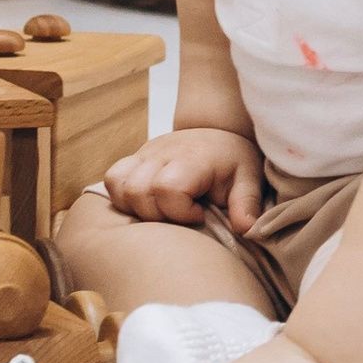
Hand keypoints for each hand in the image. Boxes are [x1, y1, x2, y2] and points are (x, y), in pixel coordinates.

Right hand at [104, 127, 263, 230]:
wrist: (217, 132)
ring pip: (119, 185)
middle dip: (157, 215)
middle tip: (181, 216)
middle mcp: (162, 153)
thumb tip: (247, 229)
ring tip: (165, 211)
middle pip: (138, 191)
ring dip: (137, 207)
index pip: (167, 188)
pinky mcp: (134, 159)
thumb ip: (246, 203)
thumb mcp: (249, 178)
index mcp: (192, 158)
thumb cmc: (233, 159)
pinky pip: (112, 179)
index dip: (180, 211)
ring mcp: (144, 154)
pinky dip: (124, 197)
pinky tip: (148, 204)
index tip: (199, 215)